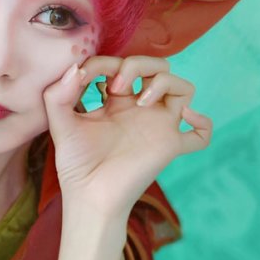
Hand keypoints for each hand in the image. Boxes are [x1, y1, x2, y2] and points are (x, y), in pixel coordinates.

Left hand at [43, 55, 211, 222]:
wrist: (89, 197)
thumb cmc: (75, 164)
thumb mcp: (59, 124)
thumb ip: (57, 95)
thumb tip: (74, 68)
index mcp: (115, 102)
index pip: (119, 65)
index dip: (102, 62)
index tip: (83, 76)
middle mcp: (139, 110)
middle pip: (156, 67)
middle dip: (137, 64)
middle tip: (115, 87)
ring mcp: (157, 125)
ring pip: (182, 87)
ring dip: (164, 81)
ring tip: (139, 101)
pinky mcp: (169, 145)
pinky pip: (201, 133)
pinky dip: (201, 122)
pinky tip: (183, 119)